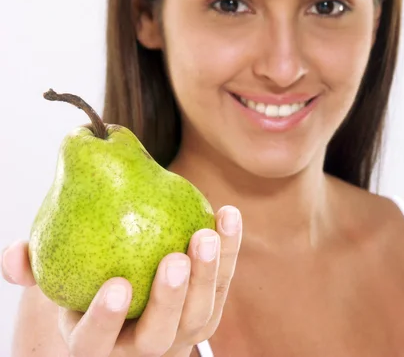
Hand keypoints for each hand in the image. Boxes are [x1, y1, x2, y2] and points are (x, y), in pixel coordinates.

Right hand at [2, 205, 241, 356]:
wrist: (134, 290)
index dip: (105, 320)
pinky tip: (227, 214)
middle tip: (174, 259)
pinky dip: (229, 250)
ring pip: (199, 315)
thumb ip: (33, 268)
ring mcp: (181, 335)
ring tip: (206, 233)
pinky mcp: (208, 313)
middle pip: (159, 335)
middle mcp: (142, 348)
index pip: (95, 342)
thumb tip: (14, 254)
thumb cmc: (87, 282)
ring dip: (207, 274)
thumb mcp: (58, 280)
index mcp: (96, 344)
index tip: (117, 285)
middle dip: (169, 299)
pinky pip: (223, 284)